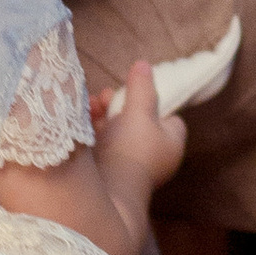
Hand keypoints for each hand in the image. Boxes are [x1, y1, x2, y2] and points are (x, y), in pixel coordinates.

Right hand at [98, 57, 187, 202]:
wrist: (105, 190)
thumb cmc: (131, 150)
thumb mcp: (139, 112)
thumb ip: (142, 87)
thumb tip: (144, 65)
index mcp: (171, 144)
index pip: (170, 118)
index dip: (156, 102)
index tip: (139, 91)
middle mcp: (154, 155)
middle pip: (140, 121)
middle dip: (121, 104)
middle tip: (107, 95)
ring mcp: (131, 162)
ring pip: (119, 130)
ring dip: (104, 113)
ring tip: (92, 103)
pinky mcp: (109, 167)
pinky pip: (104, 141)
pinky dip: (94, 128)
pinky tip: (84, 117)